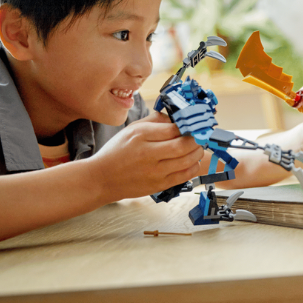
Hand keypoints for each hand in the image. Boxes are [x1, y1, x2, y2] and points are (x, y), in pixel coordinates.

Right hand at [85, 112, 204, 200]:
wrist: (102, 178)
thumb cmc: (117, 152)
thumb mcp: (131, 129)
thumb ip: (154, 121)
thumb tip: (176, 118)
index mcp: (141, 135)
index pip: (174, 128)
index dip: (188, 126)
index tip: (194, 124)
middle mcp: (148, 153)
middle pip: (184, 144)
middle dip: (197, 139)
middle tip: (200, 136)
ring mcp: (155, 171)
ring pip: (188, 160)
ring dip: (198, 152)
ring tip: (197, 147)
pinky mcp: (159, 184)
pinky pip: (184, 175)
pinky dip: (193, 166)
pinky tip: (192, 161)